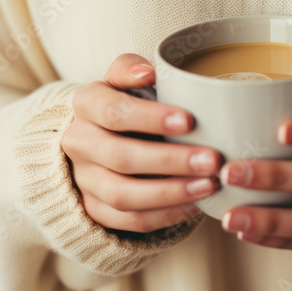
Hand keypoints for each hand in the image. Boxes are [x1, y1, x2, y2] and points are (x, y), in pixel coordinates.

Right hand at [62, 53, 222, 234]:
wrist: (97, 138)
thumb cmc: (125, 103)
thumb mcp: (123, 79)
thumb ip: (131, 69)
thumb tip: (149, 73)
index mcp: (86, 104)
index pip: (113, 111)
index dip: (149, 118)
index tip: (188, 120)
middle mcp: (79, 142)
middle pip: (121, 157)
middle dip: (170, 161)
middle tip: (212, 160)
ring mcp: (84, 180)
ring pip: (123, 195)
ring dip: (170, 193)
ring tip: (209, 185)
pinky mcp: (94, 209)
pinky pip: (128, 221)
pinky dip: (164, 216)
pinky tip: (195, 205)